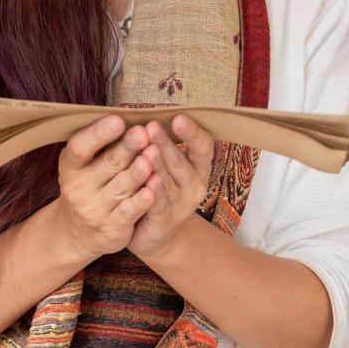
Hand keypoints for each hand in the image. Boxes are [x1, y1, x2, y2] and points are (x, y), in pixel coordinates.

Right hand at [52, 114, 157, 263]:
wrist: (79, 233)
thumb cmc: (89, 185)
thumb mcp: (84, 165)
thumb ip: (101, 145)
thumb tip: (126, 117)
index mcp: (70, 166)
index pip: (80, 148)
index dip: (98, 134)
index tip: (118, 120)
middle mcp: (78, 188)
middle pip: (107, 164)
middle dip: (126, 148)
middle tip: (143, 132)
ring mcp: (94, 210)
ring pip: (121, 187)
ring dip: (138, 172)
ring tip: (152, 155)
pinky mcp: (111, 229)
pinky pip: (129, 212)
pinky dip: (141, 201)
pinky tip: (153, 191)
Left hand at [127, 114, 215, 262]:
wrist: (156, 235)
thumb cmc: (160, 189)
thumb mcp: (167, 165)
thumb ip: (161, 142)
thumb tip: (146, 112)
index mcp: (198, 167)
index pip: (202, 147)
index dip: (192, 133)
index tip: (178, 118)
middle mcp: (194, 185)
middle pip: (180, 161)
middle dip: (165, 143)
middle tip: (152, 126)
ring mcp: (181, 206)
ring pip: (168, 182)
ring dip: (158, 166)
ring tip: (147, 150)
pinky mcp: (164, 222)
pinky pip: (159, 206)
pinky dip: (154, 194)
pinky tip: (148, 182)